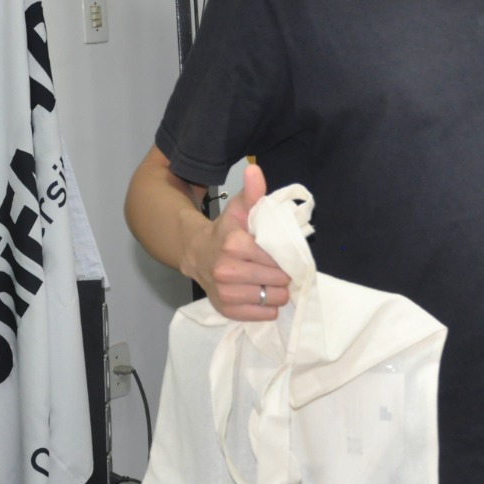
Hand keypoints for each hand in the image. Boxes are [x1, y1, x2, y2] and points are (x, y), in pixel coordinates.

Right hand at [182, 164, 289, 320]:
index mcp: (234, 245)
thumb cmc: (227, 231)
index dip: (284, 256)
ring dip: (278, 291)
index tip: (283, 253)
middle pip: (279, 280)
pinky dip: (268, 307)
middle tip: (279, 268)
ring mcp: (226, 293)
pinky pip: (263, 315)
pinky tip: (262, 294)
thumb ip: (252, 192)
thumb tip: (254, 169)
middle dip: (284, 274)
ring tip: (271, 281)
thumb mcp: (240, 209)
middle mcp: (227, 271)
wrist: (198, 255)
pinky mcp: (227, 310)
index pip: (276, 257)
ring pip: (274, 299)